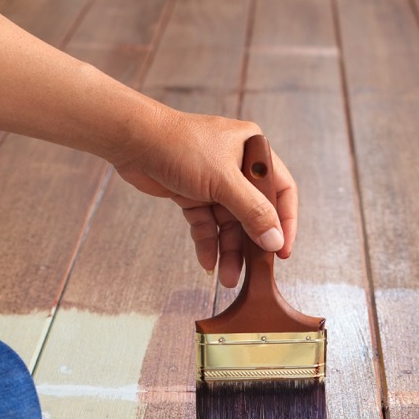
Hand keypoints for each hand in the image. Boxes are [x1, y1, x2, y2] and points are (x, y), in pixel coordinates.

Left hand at [112, 109, 297, 287]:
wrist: (132, 141)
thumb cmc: (178, 145)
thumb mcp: (223, 181)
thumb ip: (252, 212)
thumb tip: (275, 240)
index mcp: (252, 151)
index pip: (281, 190)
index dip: (285, 221)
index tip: (283, 250)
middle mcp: (236, 166)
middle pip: (253, 213)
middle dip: (251, 244)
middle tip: (253, 271)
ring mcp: (214, 182)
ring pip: (229, 223)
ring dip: (228, 250)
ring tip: (228, 277)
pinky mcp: (193, 194)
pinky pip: (207, 224)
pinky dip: (208, 243)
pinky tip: (208, 262)